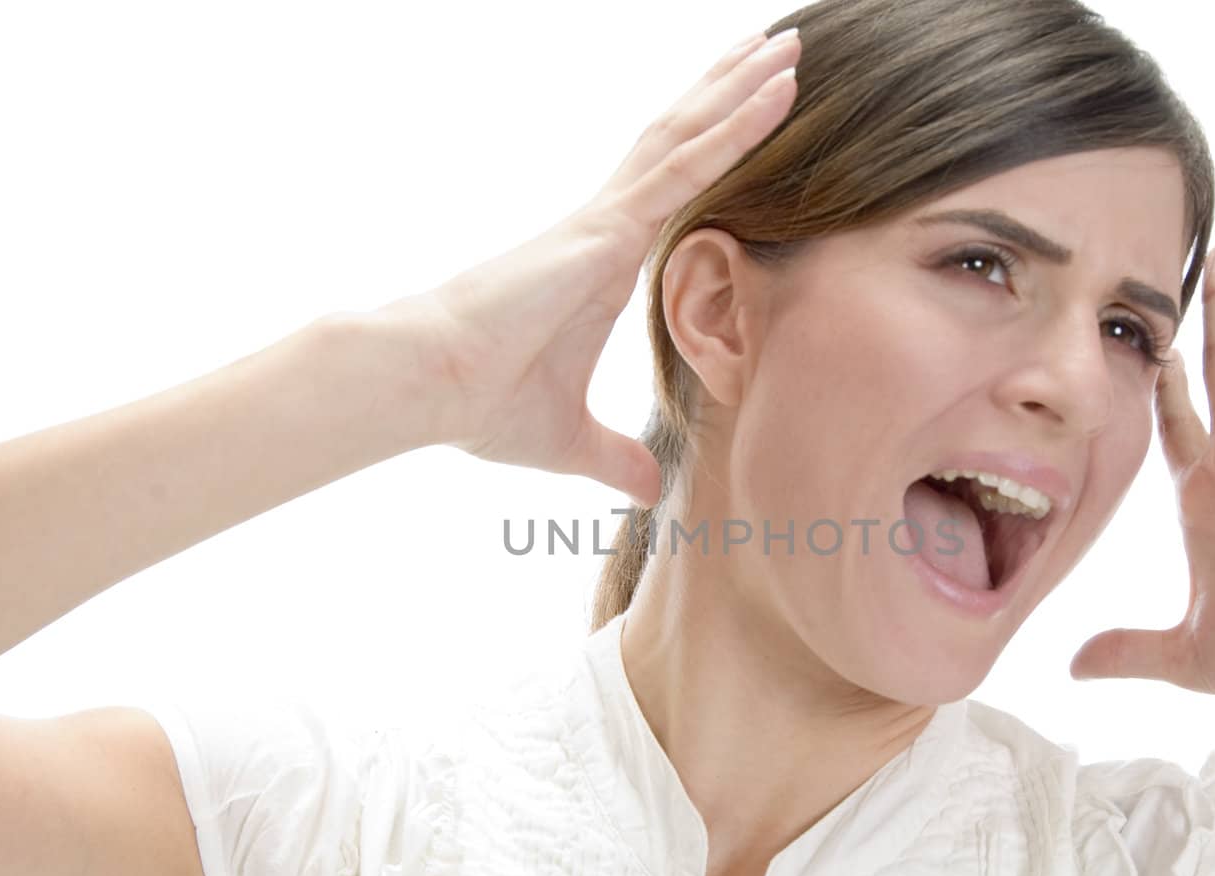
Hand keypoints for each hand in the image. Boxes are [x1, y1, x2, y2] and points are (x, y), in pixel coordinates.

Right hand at [365, 27, 800, 507]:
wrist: (427, 387)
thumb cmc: (480, 403)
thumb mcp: (569, 440)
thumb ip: (616, 458)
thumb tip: (652, 492)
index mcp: (603, 262)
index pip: (672, 190)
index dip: (712, 148)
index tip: (752, 117)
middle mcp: (607, 227)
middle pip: (682, 142)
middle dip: (730, 94)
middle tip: (781, 50)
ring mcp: (605, 221)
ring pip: (687, 137)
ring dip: (740, 90)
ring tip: (787, 45)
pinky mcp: (603, 230)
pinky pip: (682, 168)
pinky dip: (731, 130)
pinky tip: (772, 94)